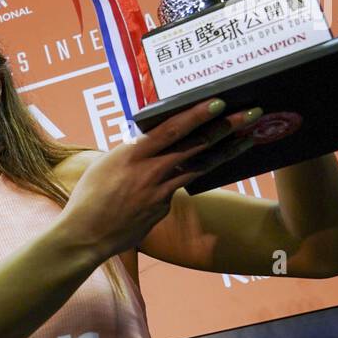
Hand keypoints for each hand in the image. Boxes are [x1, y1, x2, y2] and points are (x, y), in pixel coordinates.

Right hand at [60, 99, 262, 259]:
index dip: (197, 115)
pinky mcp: (164, 207)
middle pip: (196, 146)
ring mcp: (161, 192)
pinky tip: (202, 168)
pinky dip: (192, 174)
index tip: (219, 102)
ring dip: (227, 151)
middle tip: (252, 113)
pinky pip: (181, 186)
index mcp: (133, 155)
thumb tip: (150, 143)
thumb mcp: (105, 164)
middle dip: (227, 127)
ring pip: (201, 167)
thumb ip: (132, 151)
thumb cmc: (89, 196)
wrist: (86, 235)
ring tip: (249, 137)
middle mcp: (151, 171)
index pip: (171, 129)